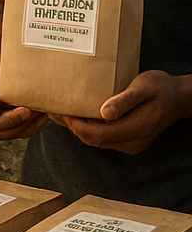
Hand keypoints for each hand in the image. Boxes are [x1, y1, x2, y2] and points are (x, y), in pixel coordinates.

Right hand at [0, 55, 48, 139]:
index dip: (10, 120)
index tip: (25, 110)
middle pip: (6, 133)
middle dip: (23, 124)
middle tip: (36, 111)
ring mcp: (5, 122)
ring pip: (19, 133)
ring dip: (32, 125)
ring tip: (42, 111)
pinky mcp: (17, 121)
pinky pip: (27, 129)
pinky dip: (37, 124)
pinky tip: (44, 114)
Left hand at [47, 70, 189, 154]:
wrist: (179, 97)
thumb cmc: (161, 88)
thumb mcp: (144, 88)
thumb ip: (125, 101)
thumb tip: (104, 113)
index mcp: (136, 129)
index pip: (96, 134)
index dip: (75, 124)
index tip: (60, 109)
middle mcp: (132, 141)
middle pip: (92, 139)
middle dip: (71, 125)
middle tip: (52, 106)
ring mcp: (130, 142)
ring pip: (95, 140)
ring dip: (77, 126)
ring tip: (59, 109)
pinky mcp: (127, 139)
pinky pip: (102, 136)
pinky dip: (87, 126)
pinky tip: (76, 113)